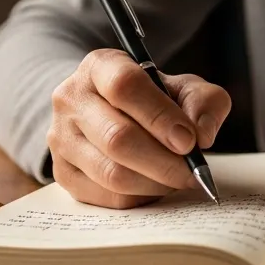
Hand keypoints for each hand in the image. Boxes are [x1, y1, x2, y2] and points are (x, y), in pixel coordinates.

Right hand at [48, 49, 231, 208]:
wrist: (111, 112)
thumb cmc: (151, 99)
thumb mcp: (182, 87)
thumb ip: (203, 102)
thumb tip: (201, 135)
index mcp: (100, 66)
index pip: (125, 86)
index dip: (160, 116)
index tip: (189, 140)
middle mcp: (72, 98)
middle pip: (116, 137)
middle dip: (163, 160)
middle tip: (191, 171)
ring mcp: (61, 137)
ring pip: (111, 172)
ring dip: (153, 182)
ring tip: (177, 179)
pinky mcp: (62, 173)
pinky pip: (106, 196)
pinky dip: (139, 197)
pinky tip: (155, 186)